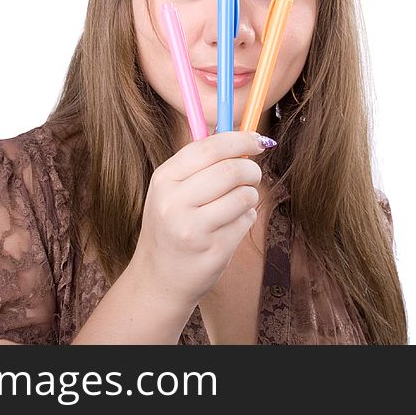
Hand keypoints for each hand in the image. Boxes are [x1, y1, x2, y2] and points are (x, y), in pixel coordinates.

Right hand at [128, 131, 275, 309]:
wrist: (158, 279)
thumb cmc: (171, 225)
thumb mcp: (171, 189)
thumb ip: (200, 162)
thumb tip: (243, 137)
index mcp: (163, 179)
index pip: (209, 147)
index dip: (240, 139)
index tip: (258, 140)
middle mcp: (174, 203)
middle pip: (231, 170)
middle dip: (251, 169)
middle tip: (252, 174)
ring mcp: (193, 229)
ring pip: (244, 196)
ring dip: (250, 196)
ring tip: (237, 203)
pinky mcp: (213, 251)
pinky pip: (246, 221)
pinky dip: (246, 218)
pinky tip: (230, 226)